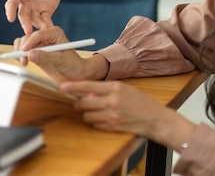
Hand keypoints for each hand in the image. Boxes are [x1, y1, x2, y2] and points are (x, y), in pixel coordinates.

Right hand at [1, 0, 64, 33]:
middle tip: (28, 30)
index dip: (10, 11)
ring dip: (37, 25)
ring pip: (34, 20)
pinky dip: (47, 24)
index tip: (10, 18)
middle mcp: (25, 3)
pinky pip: (45, 20)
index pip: (11, 4)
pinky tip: (49, 28)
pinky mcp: (46, 11)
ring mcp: (35, 9)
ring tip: (43, 29)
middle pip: (23, 15)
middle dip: (25, 23)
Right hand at [14, 27, 108, 82]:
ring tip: (24, 63)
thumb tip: (30, 54)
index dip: (30, 42)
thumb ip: (45, 57)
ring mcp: (40, 44)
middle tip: (23, 61)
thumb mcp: (60, 61)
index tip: (24, 52)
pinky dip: (20, 56)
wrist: (76, 74)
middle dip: (23, 48)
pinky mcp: (36, 52)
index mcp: (55, 32)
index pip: (39, 34)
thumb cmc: (73, 65)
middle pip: (28, 37)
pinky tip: (24, 62)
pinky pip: (23, 51)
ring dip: (20, 52)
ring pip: (23, 43)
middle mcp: (46, 36)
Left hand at [60, 79, 196, 148]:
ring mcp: (111, 116)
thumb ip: (106, 89)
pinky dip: (96, 122)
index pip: (88, 86)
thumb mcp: (124, 88)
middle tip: (81, 102)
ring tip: (98, 110)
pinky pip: (95, 125)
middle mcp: (111, 101)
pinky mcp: (112, 127)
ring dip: (88, 113)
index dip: (72, 87)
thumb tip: (88, 91)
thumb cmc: (140, 101)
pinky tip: (105, 118)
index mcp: (115, 87)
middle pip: (83, 103)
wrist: (154, 118)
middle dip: (80, 103)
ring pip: (87, 115)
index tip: (61, 86)